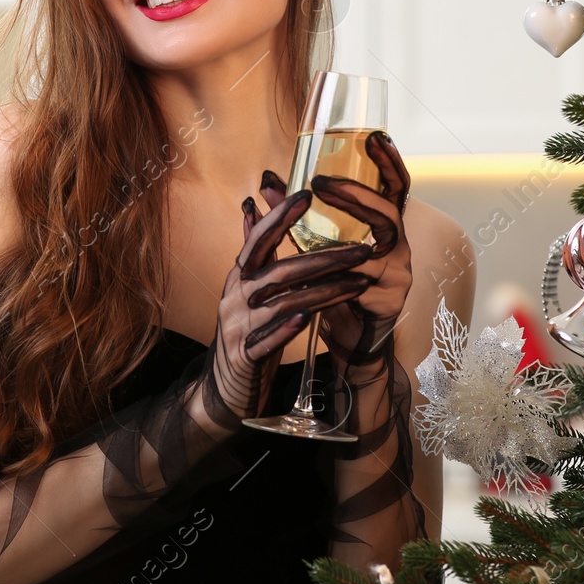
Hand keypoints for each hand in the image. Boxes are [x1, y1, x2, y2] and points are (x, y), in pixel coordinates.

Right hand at [200, 189, 374, 424]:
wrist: (223, 389)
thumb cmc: (246, 332)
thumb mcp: (246, 289)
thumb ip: (254, 252)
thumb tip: (252, 207)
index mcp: (239, 278)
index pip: (258, 241)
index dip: (280, 217)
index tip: (306, 194)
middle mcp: (235, 298)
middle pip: (279, 271)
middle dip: (322, 258)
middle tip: (360, 251)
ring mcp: (237, 327)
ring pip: (282, 304)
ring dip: (322, 292)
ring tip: (359, 284)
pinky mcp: (244, 357)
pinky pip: (266, 340)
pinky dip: (286, 328)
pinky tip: (309, 319)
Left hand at [254, 130, 411, 370]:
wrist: (349, 340)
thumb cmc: (335, 287)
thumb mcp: (313, 246)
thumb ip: (293, 215)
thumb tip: (265, 180)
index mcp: (385, 228)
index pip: (395, 188)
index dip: (389, 162)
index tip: (373, 137)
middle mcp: (397, 247)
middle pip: (388, 213)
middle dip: (356, 195)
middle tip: (321, 183)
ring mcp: (396, 275)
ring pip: (372, 248)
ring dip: (340, 233)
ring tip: (312, 224)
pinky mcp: (386, 302)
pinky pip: (360, 284)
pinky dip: (333, 276)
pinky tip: (311, 270)